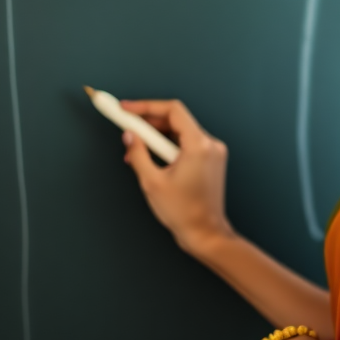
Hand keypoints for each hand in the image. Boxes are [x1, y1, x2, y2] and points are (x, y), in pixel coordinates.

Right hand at [120, 99, 232, 256]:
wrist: (205, 233)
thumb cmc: (182, 211)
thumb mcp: (152, 182)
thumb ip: (138, 154)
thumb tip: (129, 135)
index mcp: (199, 145)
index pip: (173, 111)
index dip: (146, 106)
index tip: (125, 108)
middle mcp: (210, 144)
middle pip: (177, 120)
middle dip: (149, 122)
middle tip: (125, 126)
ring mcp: (213, 152)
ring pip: (181, 132)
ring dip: (157, 137)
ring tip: (134, 150)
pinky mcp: (212, 160)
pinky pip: (187, 144)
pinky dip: (168, 147)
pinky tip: (151, 158)